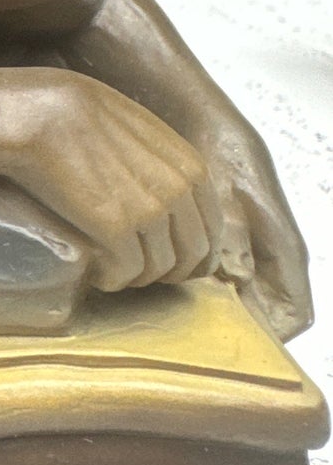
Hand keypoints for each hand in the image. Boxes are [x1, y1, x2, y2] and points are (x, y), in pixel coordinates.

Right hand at [9, 73, 224, 292]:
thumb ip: (165, 163)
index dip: (193, 252)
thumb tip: (172, 195)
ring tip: (110, 265)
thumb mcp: (141, 128)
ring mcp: (150, 214)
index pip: (211, 229)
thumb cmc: (79, 113)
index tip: (171, 260)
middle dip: (168, 270)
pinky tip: (95, 269)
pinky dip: (111, 278)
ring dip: (135, 275)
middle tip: (138, 268)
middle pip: (191, 256)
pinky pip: (125, 273)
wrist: (40, 115)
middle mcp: (179, 194)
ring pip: (157, 269)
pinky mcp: (117, 232)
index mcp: (191, 168)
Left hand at [197, 114, 312, 340]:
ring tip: (178, 315)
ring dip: (216, 310)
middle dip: (236, 329)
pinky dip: (203, 289)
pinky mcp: (229, 245)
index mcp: (285, 251)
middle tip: (193, 335)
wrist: (204, 119)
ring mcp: (253, 253)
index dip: (269, 338)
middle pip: (266, 315)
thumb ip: (235, 238)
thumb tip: (237, 281)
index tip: (231, 345)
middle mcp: (274, 259)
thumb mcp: (227, 194)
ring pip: (243, 301)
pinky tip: (171, 285)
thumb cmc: (223, 152)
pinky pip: (224, 282)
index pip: (293, 315)